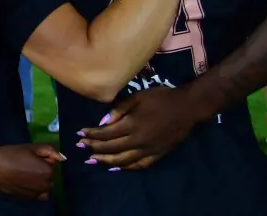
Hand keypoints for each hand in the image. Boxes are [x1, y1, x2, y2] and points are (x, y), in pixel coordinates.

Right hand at [0, 143, 62, 199]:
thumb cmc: (12, 154)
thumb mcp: (32, 147)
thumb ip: (50, 150)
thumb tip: (62, 158)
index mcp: (47, 171)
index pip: (52, 165)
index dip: (42, 159)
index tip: (31, 156)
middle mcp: (45, 186)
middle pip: (49, 177)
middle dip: (42, 171)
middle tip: (27, 164)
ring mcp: (36, 194)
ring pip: (44, 188)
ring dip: (39, 182)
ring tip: (25, 173)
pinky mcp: (27, 198)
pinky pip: (35, 194)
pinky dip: (32, 189)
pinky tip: (21, 181)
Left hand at [78, 85, 194, 168]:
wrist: (187, 107)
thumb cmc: (161, 98)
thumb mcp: (137, 97)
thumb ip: (119, 110)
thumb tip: (102, 122)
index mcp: (132, 125)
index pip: (106, 134)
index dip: (91, 134)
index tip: (79, 133)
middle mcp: (139, 140)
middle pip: (111, 148)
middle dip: (94, 147)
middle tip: (81, 146)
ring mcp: (149, 150)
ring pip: (123, 160)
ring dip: (106, 161)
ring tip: (93, 160)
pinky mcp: (158, 155)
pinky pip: (139, 165)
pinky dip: (126, 168)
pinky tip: (116, 168)